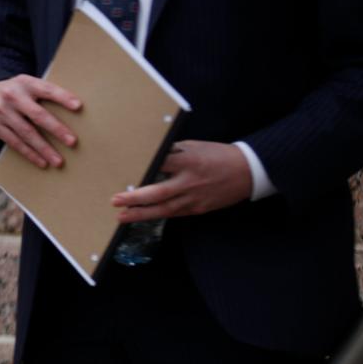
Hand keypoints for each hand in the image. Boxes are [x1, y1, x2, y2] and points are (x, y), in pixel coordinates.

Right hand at [0, 74, 81, 168]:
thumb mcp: (28, 86)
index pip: (46, 89)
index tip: (78, 106)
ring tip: (58, 161)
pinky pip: (14, 142)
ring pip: (26, 133)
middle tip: (72, 142)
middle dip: (56, 129)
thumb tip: (76, 108)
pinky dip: (30, 154)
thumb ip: (45, 94)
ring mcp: (0, 110)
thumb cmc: (17, 94)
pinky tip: (42, 162)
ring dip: (44, 149)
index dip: (62, 97)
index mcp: (25, 83)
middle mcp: (11, 95)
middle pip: (37, 115)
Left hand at [111, 140, 252, 221]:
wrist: (247, 172)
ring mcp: (195, 198)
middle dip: (135, 198)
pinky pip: (175, 213)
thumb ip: (172, 153)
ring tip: (122, 216)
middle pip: (158, 193)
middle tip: (115, 200)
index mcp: (189, 162)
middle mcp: (190, 182)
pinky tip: (143, 217)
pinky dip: (158, 215)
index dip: (141, 170)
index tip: (123, 171)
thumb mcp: (194, 146)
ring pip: (164, 209)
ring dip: (141, 214)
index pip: (160, 165)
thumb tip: (150, 157)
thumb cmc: (217, 155)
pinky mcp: (199, 209)